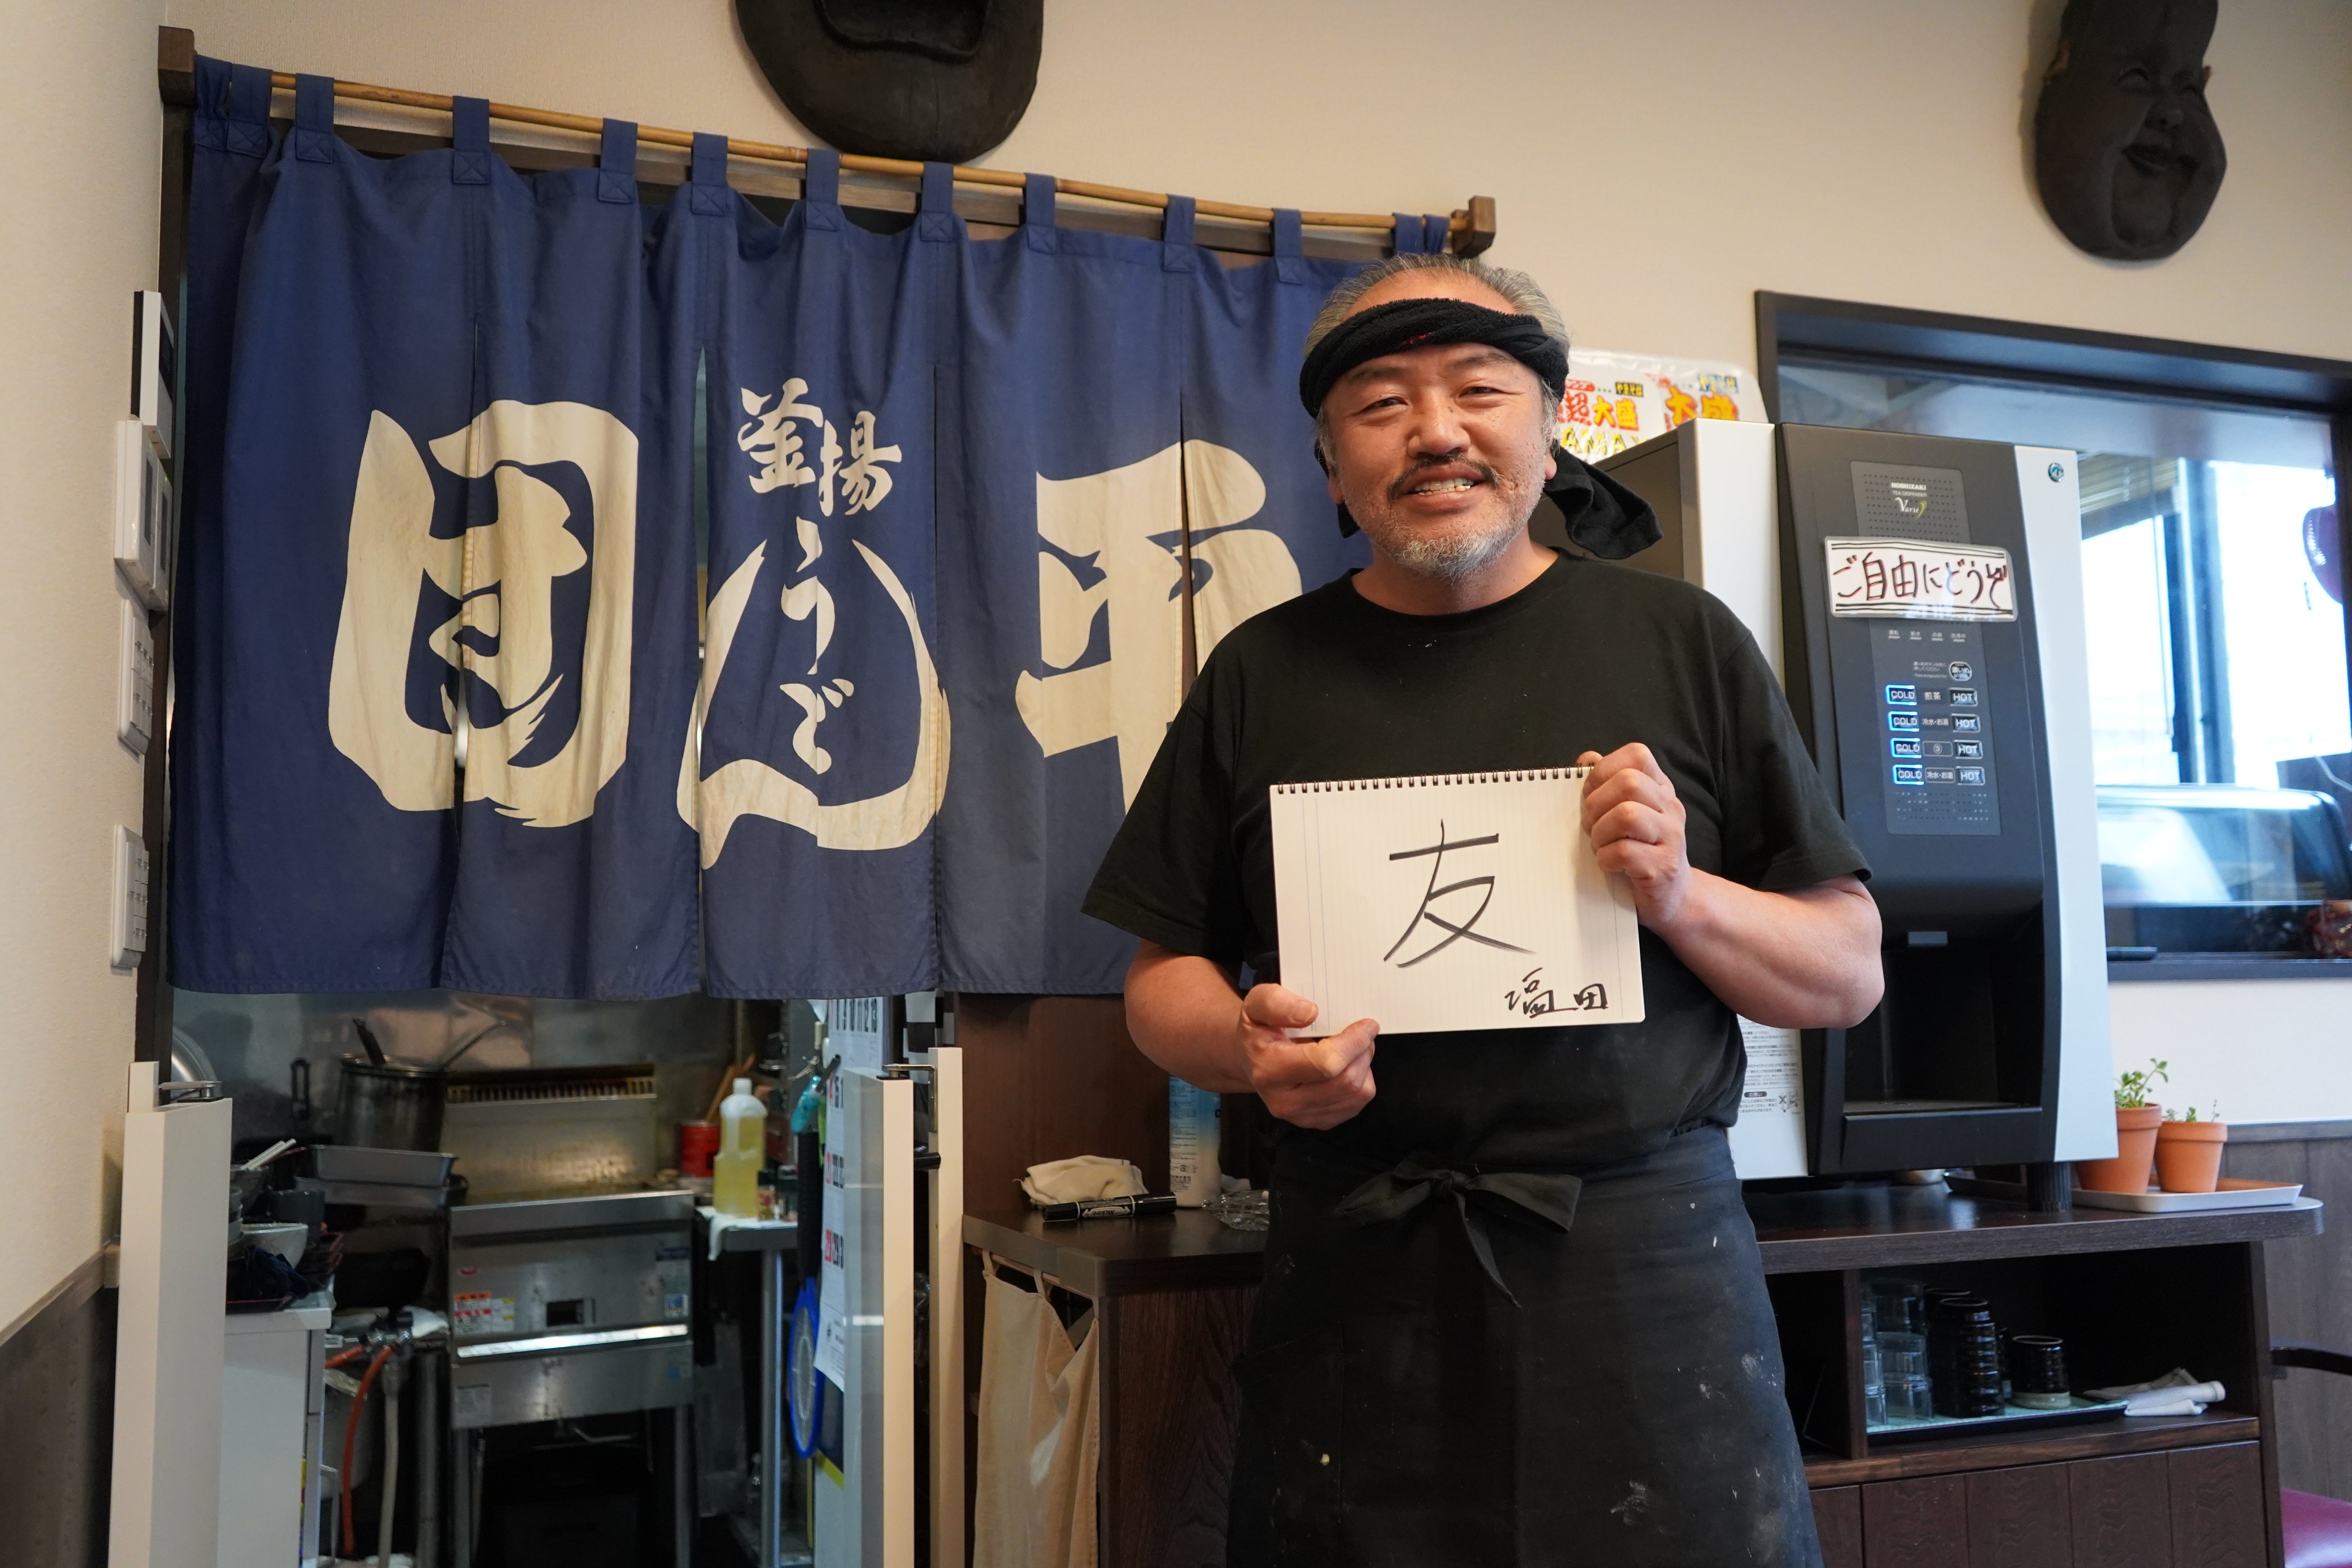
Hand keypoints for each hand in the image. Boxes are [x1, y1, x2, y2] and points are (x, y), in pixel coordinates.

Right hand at [1235, 983, 1377, 1130]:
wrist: (1252, 1060)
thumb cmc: (1259, 1029)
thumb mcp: (1256, 1003)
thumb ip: (1277, 1002)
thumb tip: (1310, 1013)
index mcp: (1268, 1070)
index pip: (1326, 1063)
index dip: (1354, 1043)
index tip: (1367, 1024)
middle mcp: (1284, 1101)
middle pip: (1346, 1082)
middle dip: (1363, 1053)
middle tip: (1363, 1033)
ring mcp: (1302, 1117)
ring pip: (1357, 1095)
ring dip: (1364, 1067)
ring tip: (1354, 1049)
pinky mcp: (1318, 1122)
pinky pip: (1356, 1105)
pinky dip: (1361, 1082)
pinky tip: (1346, 1066)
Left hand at [1579, 743, 1693, 927]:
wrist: (1672, 897)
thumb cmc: (1639, 852)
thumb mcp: (1626, 813)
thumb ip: (1608, 785)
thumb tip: (1588, 758)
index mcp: (1660, 789)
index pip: (1638, 756)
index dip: (1604, 770)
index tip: (1591, 795)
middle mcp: (1670, 807)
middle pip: (1629, 783)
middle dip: (1597, 804)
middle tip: (1591, 826)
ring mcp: (1672, 837)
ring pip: (1628, 815)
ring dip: (1601, 833)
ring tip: (1601, 846)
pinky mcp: (1663, 867)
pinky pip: (1625, 852)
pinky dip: (1606, 859)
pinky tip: (1610, 865)